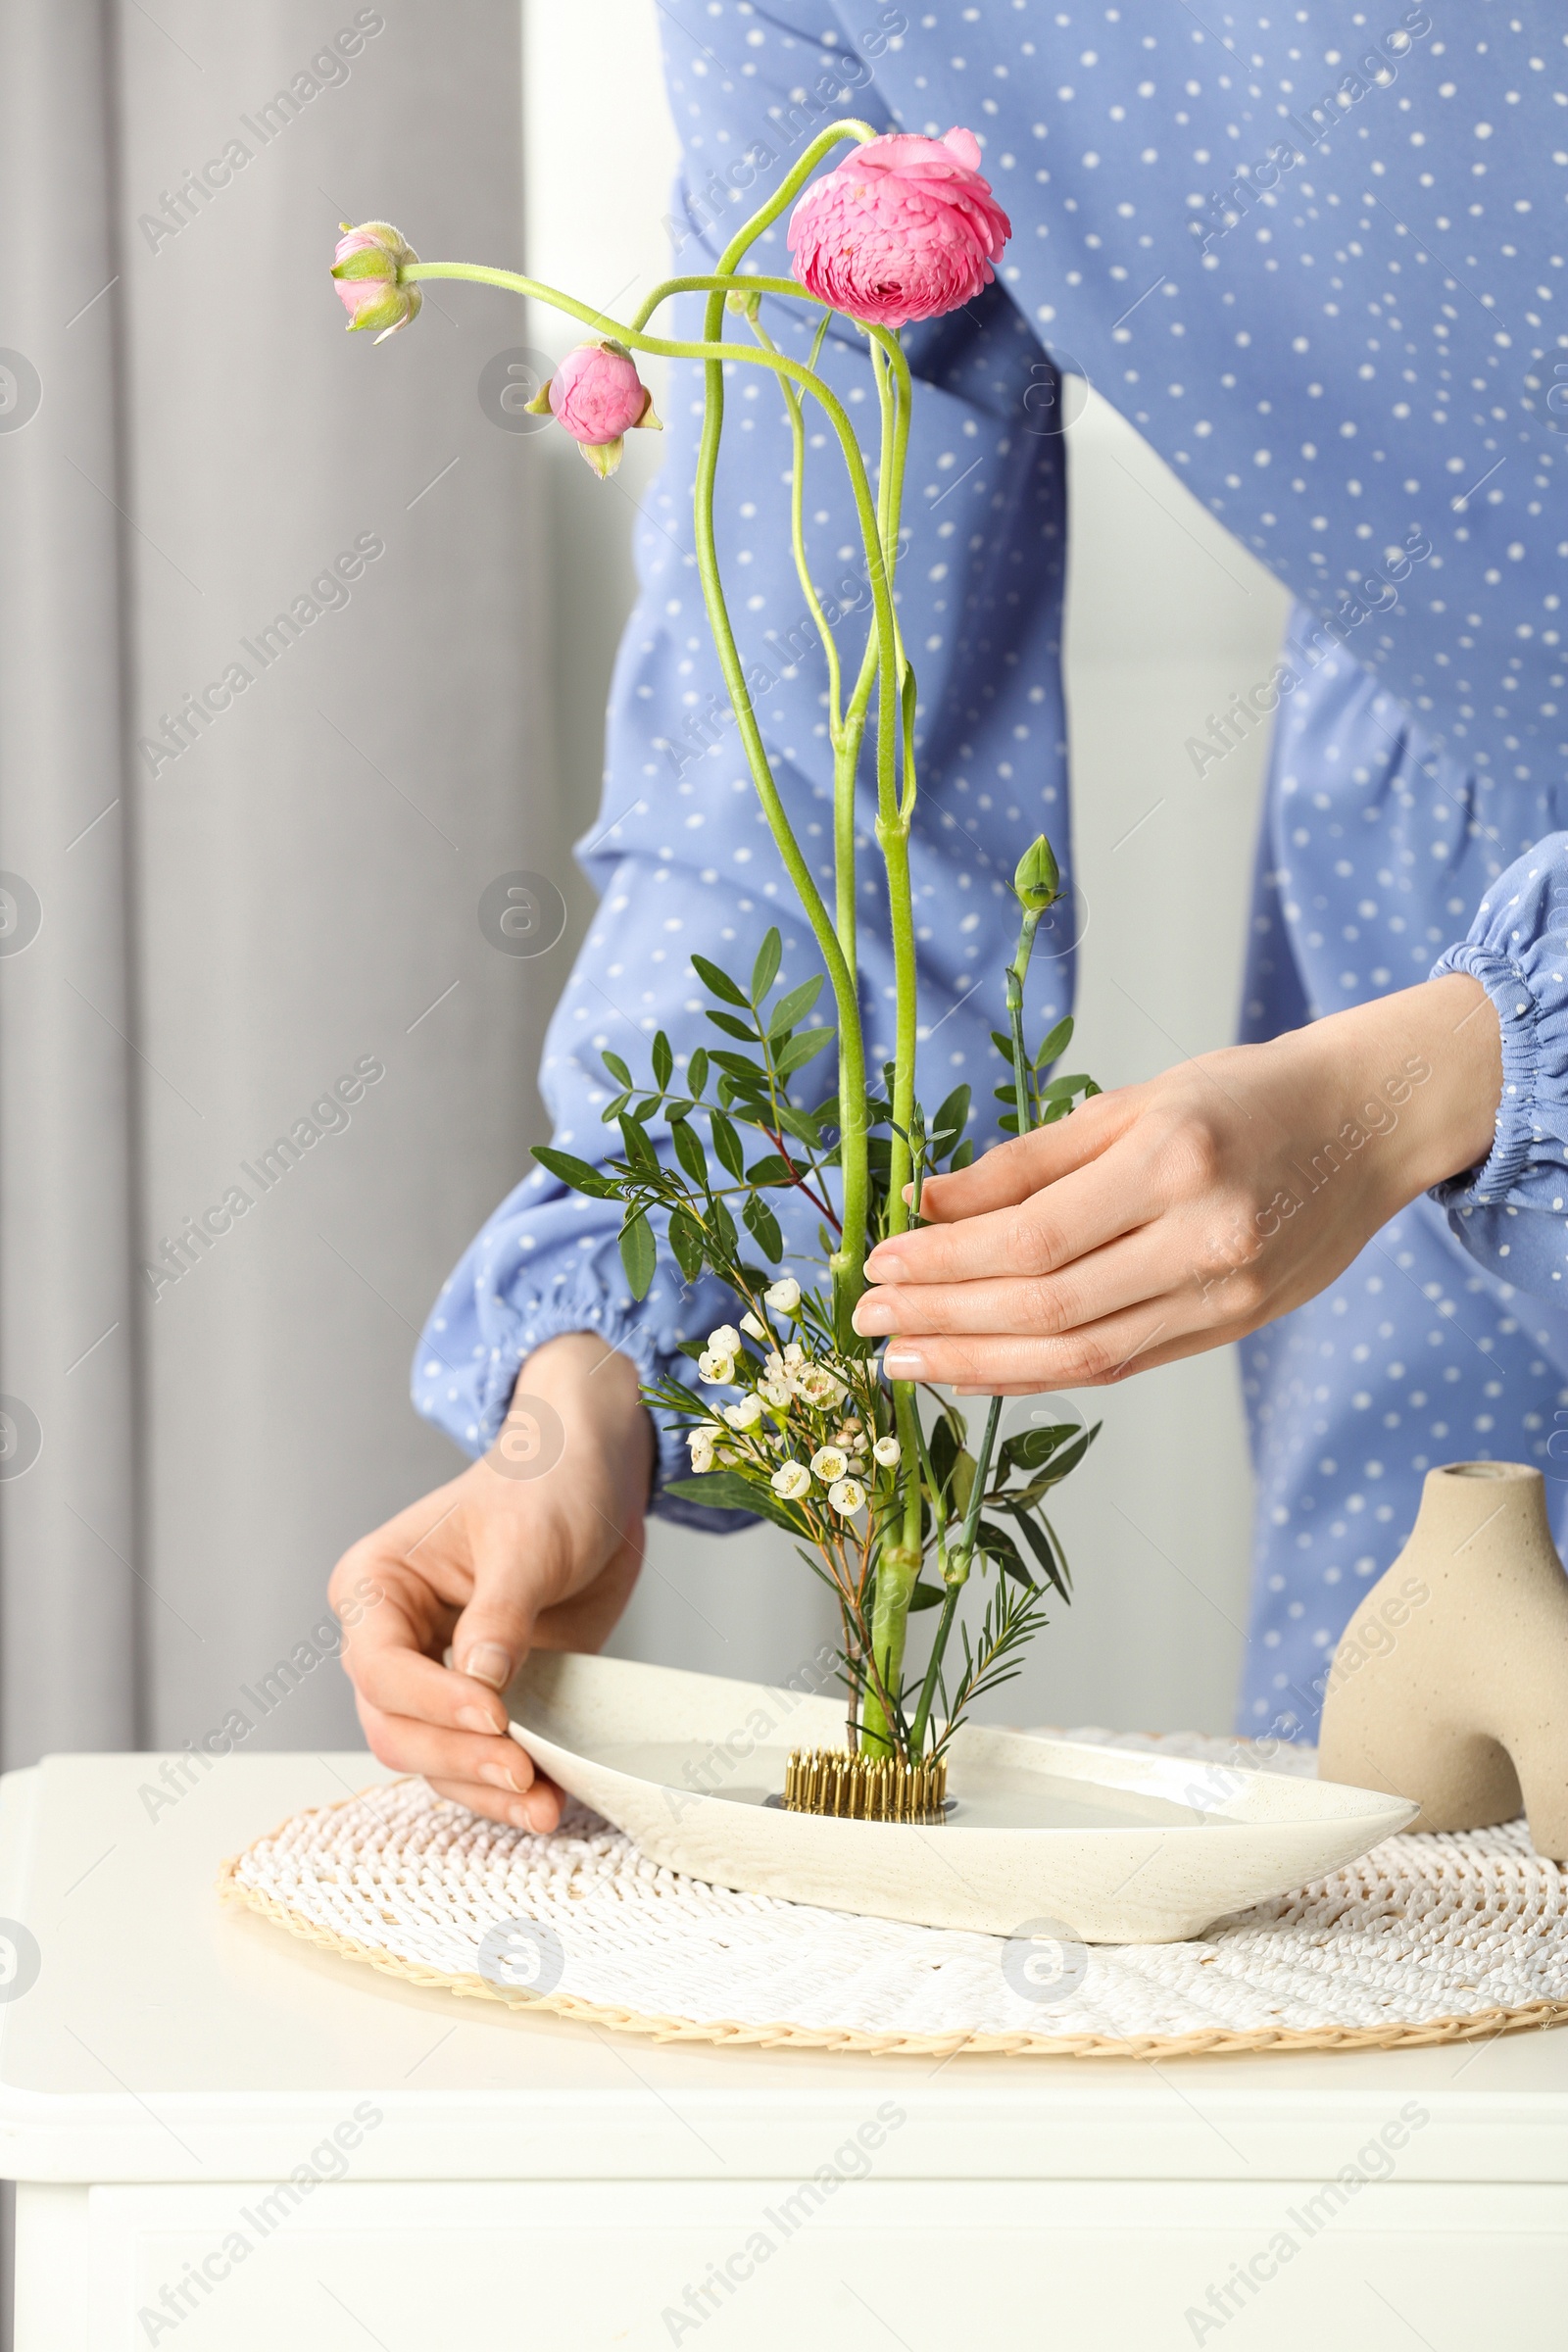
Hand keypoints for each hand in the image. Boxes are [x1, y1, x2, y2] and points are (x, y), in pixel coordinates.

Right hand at [328, 1332, 651, 1828]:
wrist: (595, 1480)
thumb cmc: (545, 1484)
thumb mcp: (527, 1541)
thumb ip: (500, 1615)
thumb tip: (481, 1685)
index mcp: (376, 1587)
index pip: (378, 1665)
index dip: (431, 1700)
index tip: (495, 1714)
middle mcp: (392, 1640)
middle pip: (394, 1726)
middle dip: (456, 1756)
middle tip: (521, 1769)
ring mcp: (436, 1678)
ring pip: (431, 1758)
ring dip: (484, 1789)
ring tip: (544, 1803)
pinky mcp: (484, 1702)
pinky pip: (477, 1759)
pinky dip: (507, 1788)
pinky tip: (549, 1800)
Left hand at [853, 974, 1501, 1392]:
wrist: (1368, 1124)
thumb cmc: (1245, 1095)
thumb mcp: (1135, 1098)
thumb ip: (1030, 1159)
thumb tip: (926, 1206)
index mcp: (1174, 1159)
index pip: (1034, 1236)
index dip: (946, 1262)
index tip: (879, 1263)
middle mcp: (1204, 1237)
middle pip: (1047, 1306)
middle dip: (944, 1320)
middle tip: (869, 1320)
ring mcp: (1226, 1295)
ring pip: (1080, 1355)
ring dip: (979, 1363)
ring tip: (906, 1358)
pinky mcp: (1233, 1330)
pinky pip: (1118, 1366)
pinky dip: (1040, 1374)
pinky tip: (980, 1368)